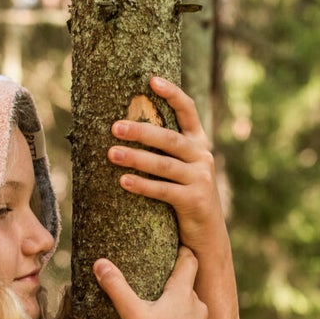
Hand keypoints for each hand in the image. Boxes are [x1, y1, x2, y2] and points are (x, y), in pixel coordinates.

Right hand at [94, 244, 216, 318]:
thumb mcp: (131, 315)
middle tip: (163, 298)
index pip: (189, 263)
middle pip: (190, 293)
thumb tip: (100, 262)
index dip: (184, 254)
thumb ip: (116, 288)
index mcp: (182, 295)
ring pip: (198, 317)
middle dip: (179, 293)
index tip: (181, 250)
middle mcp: (200, 308)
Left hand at [107, 76, 227, 255]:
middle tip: (114, 127)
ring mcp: (201, 179)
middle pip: (170, 138)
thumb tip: (130, 128)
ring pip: (165, 164)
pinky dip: (143, 185)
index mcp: (199, 144)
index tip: (151, 80)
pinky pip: (164, 191)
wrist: (208, 237)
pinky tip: (123, 181)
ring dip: (136, 157)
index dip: (172, 93)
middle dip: (141, 131)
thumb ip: (167, 151)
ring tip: (111, 153)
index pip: (188, 111)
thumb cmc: (186, 198)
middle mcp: (203, 157)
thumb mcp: (182, 170)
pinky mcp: (195, 201)